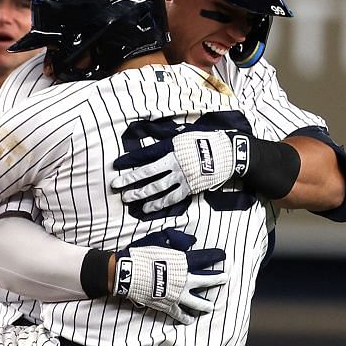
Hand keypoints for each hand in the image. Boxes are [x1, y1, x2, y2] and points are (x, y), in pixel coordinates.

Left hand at [111, 122, 242, 214]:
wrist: (229, 154)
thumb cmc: (206, 142)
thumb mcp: (185, 137)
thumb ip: (168, 144)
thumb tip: (152, 148)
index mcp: (172, 150)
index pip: (147, 156)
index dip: (131, 161)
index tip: (116, 165)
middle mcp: (175, 164)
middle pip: (148, 174)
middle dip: (130, 180)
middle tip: (115, 185)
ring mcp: (182, 178)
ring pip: (157, 188)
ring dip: (141, 194)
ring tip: (127, 198)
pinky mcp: (190, 188)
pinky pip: (171, 199)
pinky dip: (158, 204)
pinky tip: (147, 208)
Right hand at [116, 230, 228, 322]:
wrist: (128, 273)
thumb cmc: (142, 256)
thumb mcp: (160, 243)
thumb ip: (176, 244)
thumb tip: (189, 242)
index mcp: (183, 263)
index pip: (204, 259)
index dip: (214, 256)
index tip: (222, 255)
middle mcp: (184, 280)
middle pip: (206, 281)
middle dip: (217, 280)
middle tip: (224, 278)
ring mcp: (177, 295)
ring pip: (197, 302)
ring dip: (205, 305)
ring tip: (210, 307)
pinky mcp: (168, 306)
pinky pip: (180, 314)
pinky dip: (185, 317)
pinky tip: (190, 319)